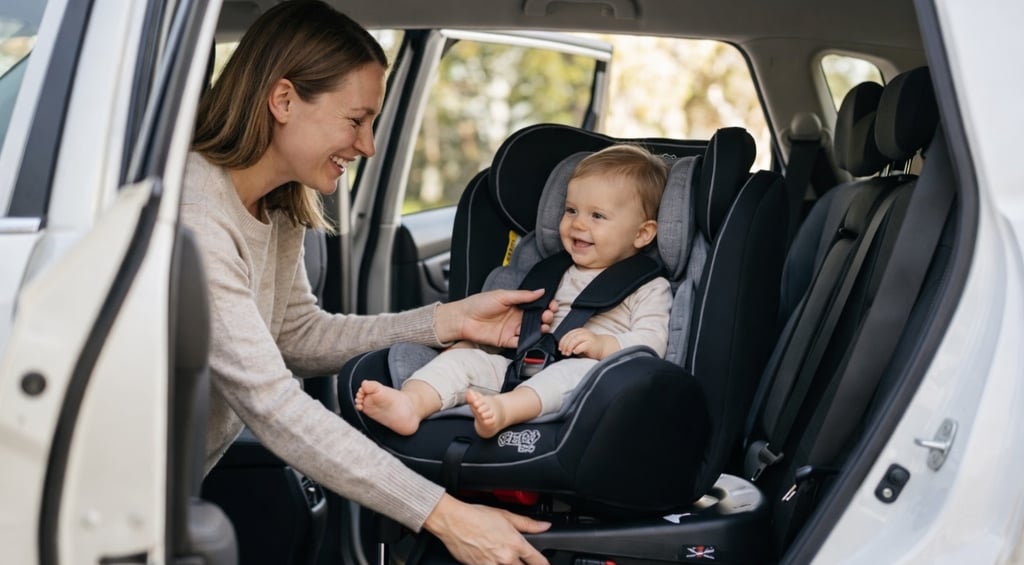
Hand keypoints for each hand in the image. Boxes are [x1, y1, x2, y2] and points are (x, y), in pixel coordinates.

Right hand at [423, 494, 549, 563]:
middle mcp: (505, 558)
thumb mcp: (505, 515)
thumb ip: (528, 524)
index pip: (538, 561)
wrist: (453, 521)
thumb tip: (544, 526)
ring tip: (503, 557)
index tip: (544, 564)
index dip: (544, 564)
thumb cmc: (476, 516)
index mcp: (515, 544)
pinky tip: (491, 559)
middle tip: (519, 559)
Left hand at [436, 289, 555, 347]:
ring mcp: (512, 329)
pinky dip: (528, 340)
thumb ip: (522, 295)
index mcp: (516, 304)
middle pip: (536, 318)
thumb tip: (540, 291)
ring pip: (531, 330)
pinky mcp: (506, 340)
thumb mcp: (502, 295)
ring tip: (544, 325)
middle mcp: (515, 317)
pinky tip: (533, 336)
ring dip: (540, 328)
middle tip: (548, 315)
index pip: (535, 305)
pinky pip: (520, 342)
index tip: (552, 305)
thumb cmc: (478, 303)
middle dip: (545, 317)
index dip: (545, 305)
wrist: (463, 318)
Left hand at [558, 328, 618, 359]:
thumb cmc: (590, 347)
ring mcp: (588, 337)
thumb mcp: (579, 343)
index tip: (560, 348)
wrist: (603, 348)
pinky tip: (575, 352)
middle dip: (565, 345)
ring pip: (575, 340)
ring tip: (567, 353)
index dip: (562, 341)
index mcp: (579, 331)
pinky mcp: (592, 343)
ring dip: (569, 347)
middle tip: (563, 352)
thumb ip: (572, 343)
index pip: (568, 334)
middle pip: (570, 337)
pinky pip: (582, 345)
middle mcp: (584, 332)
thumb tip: (562, 348)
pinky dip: (577, 349)